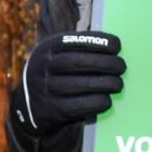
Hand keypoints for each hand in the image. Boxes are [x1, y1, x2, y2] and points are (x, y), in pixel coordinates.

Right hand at [10, 30, 124, 135]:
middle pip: (75, 62)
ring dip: (104, 83)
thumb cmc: (56, 76)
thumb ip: (79, 51)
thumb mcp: (57, 57)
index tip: (117, 46)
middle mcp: (41, 67)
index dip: (96, 42)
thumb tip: (114, 49)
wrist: (30, 106)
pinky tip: (107, 100)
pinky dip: (97, 102)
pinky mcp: (51, 110)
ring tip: (118, 84)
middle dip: (104, 63)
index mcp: (45, 49)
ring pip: (78, 84)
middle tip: (122, 67)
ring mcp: (44, 89)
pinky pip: (78, 106)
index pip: (71, 41)